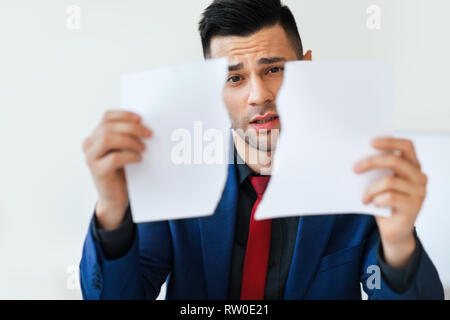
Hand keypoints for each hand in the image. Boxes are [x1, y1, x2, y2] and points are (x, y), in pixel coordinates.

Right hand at [82, 110, 151, 229]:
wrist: (114, 196)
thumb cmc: (122, 170)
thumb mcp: (123, 149)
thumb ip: (127, 136)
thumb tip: (145, 125)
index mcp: (96, 135)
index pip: (107, 117)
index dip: (124, 115)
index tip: (140, 118)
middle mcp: (89, 144)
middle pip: (109, 127)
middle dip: (132, 128)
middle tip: (149, 134)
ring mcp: (91, 157)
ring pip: (108, 139)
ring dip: (129, 141)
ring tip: (143, 148)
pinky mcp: (97, 171)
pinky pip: (114, 158)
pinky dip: (129, 156)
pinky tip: (138, 159)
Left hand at [354, 137, 426, 266]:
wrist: (392, 229)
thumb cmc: (383, 202)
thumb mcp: (379, 183)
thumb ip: (376, 170)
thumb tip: (356, 159)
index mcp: (412, 166)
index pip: (406, 146)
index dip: (389, 141)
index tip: (370, 142)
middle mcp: (419, 176)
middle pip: (395, 161)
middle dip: (371, 162)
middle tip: (354, 168)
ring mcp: (419, 192)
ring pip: (389, 181)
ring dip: (370, 189)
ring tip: (363, 197)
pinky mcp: (414, 207)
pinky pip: (390, 197)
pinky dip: (376, 200)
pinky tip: (372, 204)